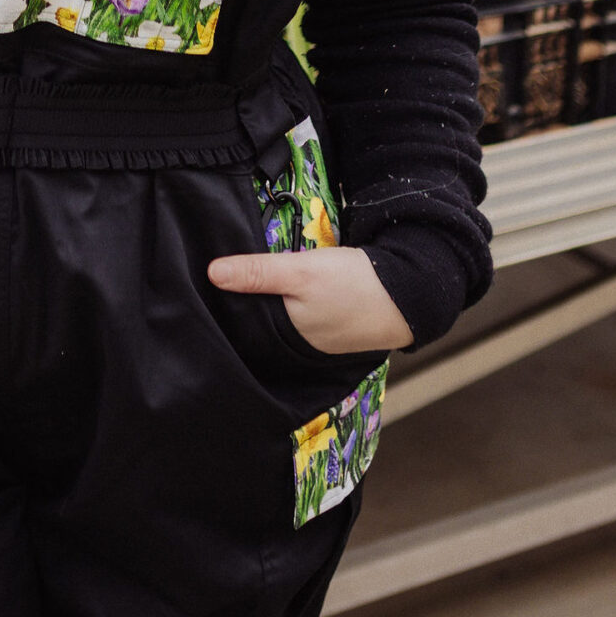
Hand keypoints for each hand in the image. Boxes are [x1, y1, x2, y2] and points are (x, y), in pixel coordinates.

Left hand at [207, 243, 411, 353]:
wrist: (410, 293)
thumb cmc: (353, 285)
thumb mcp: (300, 271)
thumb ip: (257, 273)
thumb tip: (211, 273)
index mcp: (284, 337)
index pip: (242, 322)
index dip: (225, 303)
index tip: (204, 283)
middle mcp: (296, 345)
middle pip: (259, 321)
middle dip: (244, 304)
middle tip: (219, 276)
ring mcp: (315, 338)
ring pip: (279, 318)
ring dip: (268, 302)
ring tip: (246, 279)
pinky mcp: (330, 328)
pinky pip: (299, 316)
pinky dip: (291, 303)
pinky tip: (284, 287)